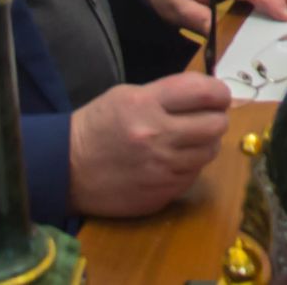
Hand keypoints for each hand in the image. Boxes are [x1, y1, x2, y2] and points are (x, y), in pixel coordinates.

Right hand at [68, 72, 230, 216]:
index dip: (219, 91)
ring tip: (190, 138)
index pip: (203, 93)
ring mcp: (160, 169)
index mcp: (146, 105)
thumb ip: (169, 94)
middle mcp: (156, 137)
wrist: (66, 168)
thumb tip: (209, 95)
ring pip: (209, 152)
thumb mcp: (128, 95)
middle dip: (217, 117)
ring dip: (205, 142)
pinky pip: (193, 175)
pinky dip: (190, 165)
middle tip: (209, 116)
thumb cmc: (98, 125)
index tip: (219, 94)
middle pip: (215, 125)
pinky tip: (174, 159)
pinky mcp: (160, 194)